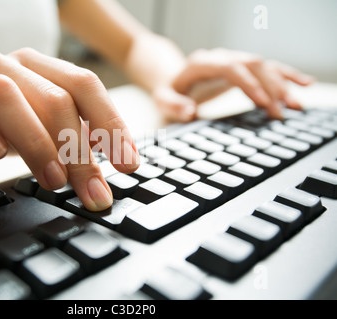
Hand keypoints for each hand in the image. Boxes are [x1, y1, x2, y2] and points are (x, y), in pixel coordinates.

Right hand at [0, 48, 139, 210]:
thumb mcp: (41, 137)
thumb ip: (72, 145)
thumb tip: (109, 170)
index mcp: (38, 69)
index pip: (84, 85)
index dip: (110, 123)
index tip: (128, 164)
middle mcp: (7, 65)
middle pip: (53, 96)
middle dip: (78, 149)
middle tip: (90, 188)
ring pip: (6, 95)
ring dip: (36, 142)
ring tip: (53, 180)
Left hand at [152, 48, 314, 121]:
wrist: (173, 76)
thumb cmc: (169, 89)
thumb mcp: (163, 99)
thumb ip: (173, 105)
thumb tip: (190, 111)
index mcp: (202, 63)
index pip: (230, 68)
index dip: (249, 83)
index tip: (263, 102)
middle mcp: (221, 57)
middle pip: (252, 65)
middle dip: (269, 87)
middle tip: (281, 111)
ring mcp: (233, 60)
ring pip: (263, 66)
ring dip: (282, 85)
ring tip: (296, 106)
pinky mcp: (242, 67)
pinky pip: (267, 68)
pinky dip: (285, 76)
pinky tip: (304, 84)